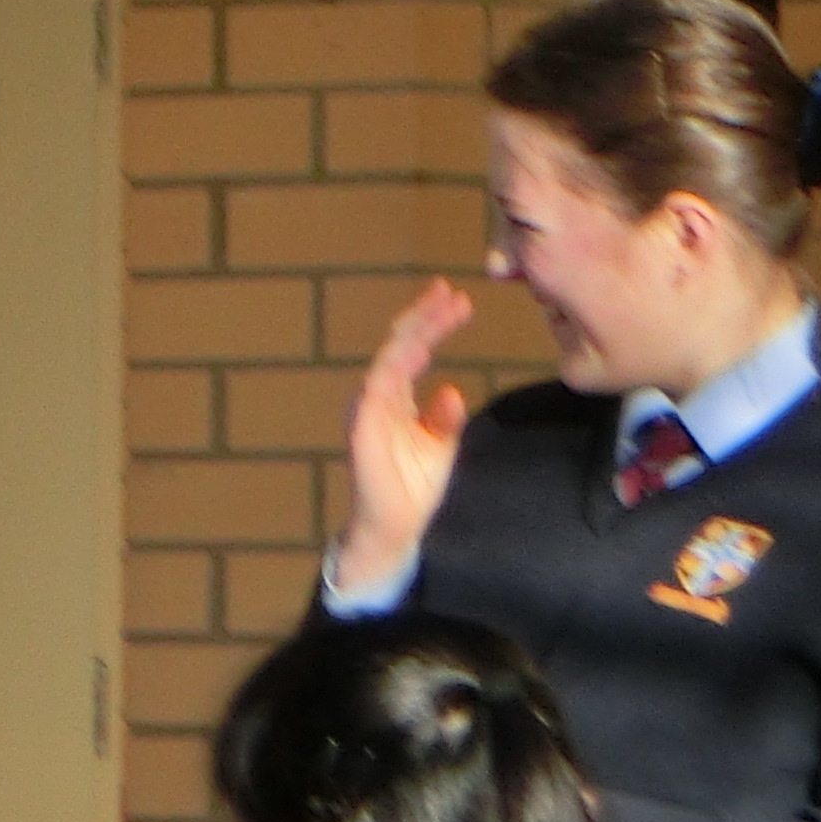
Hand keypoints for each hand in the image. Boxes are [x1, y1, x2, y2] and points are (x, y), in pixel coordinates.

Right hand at [336, 279, 479, 586]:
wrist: (396, 528)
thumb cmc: (414, 488)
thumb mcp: (441, 446)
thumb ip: (444, 418)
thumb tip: (451, 390)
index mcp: (395, 399)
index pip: (413, 351)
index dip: (431, 323)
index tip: (456, 299)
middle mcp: (378, 398)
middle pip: (399, 346)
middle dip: (423, 317)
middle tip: (450, 292)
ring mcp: (368, 411)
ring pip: (389, 359)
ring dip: (414, 333)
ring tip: (439, 311)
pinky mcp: (364, 429)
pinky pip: (377, 389)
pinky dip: (395, 367)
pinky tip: (418, 348)